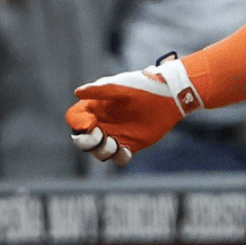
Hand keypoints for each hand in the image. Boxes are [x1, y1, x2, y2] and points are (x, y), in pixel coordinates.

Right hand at [67, 54, 203, 165]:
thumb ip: (100, 91)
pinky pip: (119, 158)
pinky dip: (120, 157)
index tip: (89, 124)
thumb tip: (77, 92)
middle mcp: (103, 122)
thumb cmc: (144, 86)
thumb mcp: (121, 86)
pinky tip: (127, 150)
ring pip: (99, 152)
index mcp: (96, 106)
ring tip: (116, 143)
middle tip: (101, 136)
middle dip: (87, 142)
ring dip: (103, 151)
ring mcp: (116, 134)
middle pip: (83, 140)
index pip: (75, 118)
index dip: (77, 124)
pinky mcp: (131, 144)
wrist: (170, 95)